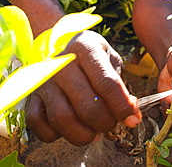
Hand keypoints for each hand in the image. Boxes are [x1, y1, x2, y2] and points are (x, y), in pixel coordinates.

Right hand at [26, 30, 141, 145]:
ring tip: (95, 131)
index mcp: (84, 47)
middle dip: (106, 122)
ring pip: (63, 118)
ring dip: (84, 134)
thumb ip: (119, 83)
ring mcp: (44, 80)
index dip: (122, 106)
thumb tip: (130, 112)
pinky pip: (40, 125)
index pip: (106, 82)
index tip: (133, 119)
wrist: (59, 44)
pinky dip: (57, 134)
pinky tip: (72, 127)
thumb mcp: (109, 57)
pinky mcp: (32, 96)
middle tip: (112, 123)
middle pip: (86, 105)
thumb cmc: (90, 54)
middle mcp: (61, 63)